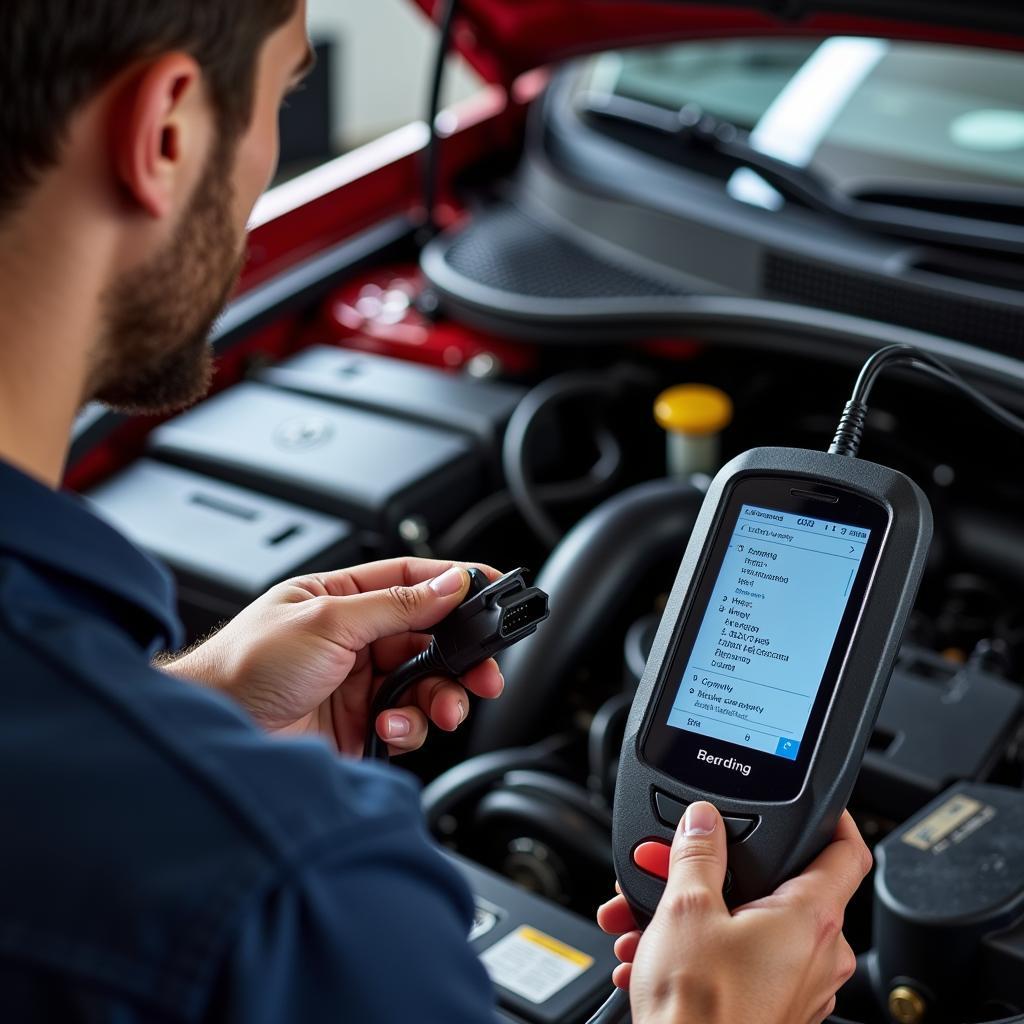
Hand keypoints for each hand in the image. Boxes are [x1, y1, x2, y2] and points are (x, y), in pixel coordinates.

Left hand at [162, 558, 504, 756]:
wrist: (214, 733)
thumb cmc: (244, 666)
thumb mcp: (327, 621)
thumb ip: (395, 604)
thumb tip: (448, 583)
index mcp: (344, 598)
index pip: (414, 580)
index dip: (457, 583)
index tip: (494, 590)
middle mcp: (356, 639)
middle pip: (432, 639)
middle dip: (463, 658)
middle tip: (485, 675)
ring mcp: (360, 684)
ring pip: (427, 685)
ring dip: (440, 699)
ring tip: (436, 710)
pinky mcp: (360, 726)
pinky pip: (408, 724)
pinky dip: (410, 728)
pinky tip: (388, 730)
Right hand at [597, 804, 869, 1023]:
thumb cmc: (700, 1011)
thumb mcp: (687, 909)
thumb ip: (697, 854)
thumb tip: (703, 821)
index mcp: (810, 918)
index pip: (847, 851)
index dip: (833, 820)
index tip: (817, 805)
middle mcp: (818, 955)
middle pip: (776, 886)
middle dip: (713, 871)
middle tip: (671, 863)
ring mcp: (798, 987)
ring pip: (748, 925)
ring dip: (694, 913)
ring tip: (644, 915)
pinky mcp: (773, 1009)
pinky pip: (741, 960)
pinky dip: (701, 948)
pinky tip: (654, 950)